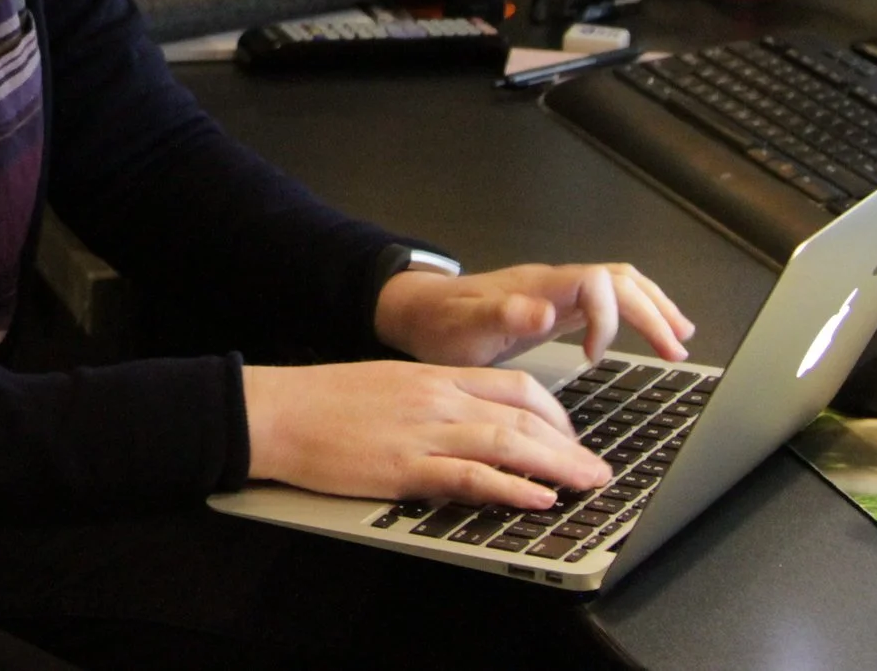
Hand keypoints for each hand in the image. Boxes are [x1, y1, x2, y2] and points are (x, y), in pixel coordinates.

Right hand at [242, 360, 607, 511]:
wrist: (276, 409)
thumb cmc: (323, 401)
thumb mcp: (387, 386)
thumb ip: (431, 400)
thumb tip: (469, 423)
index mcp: (433, 376)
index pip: (515, 386)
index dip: (556, 412)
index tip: (572, 437)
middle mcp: (437, 398)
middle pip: (524, 414)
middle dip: (571, 444)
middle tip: (599, 470)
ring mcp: (423, 431)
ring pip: (509, 442)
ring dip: (558, 466)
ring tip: (588, 485)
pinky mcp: (405, 467)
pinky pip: (471, 476)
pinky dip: (511, 489)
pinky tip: (537, 499)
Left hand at [374, 262, 694, 368]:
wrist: (417, 313)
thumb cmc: (439, 324)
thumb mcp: (463, 329)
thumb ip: (501, 316)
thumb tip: (543, 312)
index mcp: (536, 288)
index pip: (596, 283)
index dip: (608, 318)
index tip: (595, 358)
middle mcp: (552, 284)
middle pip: (619, 281)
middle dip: (652, 312)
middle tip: (676, 351)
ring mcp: (557, 292)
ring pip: (619, 284)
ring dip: (653, 307)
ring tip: (680, 338)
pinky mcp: (557, 306)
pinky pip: (609, 299)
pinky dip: (638, 311)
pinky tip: (654, 330)